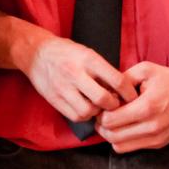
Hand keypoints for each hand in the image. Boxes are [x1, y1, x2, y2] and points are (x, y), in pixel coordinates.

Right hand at [20, 35, 137, 124]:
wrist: (36, 53)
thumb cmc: (67, 52)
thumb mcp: (88, 53)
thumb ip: (103, 70)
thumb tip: (122, 89)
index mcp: (88, 59)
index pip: (116, 80)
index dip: (128, 92)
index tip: (132, 97)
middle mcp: (75, 73)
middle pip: (103, 99)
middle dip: (114, 106)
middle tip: (116, 104)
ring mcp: (63, 88)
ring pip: (88, 111)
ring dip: (98, 112)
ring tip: (98, 106)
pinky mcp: (54, 99)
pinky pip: (75, 116)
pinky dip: (84, 116)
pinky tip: (86, 108)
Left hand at [96, 60, 168, 152]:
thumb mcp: (146, 70)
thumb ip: (122, 80)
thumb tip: (106, 93)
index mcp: (146, 108)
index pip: (109, 120)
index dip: (101, 112)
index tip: (104, 104)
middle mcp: (151, 127)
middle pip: (111, 136)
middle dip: (102, 125)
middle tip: (104, 114)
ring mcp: (156, 138)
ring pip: (119, 146)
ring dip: (111, 135)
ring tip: (114, 121)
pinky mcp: (160, 143)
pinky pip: (131, 148)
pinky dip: (123, 139)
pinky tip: (127, 126)